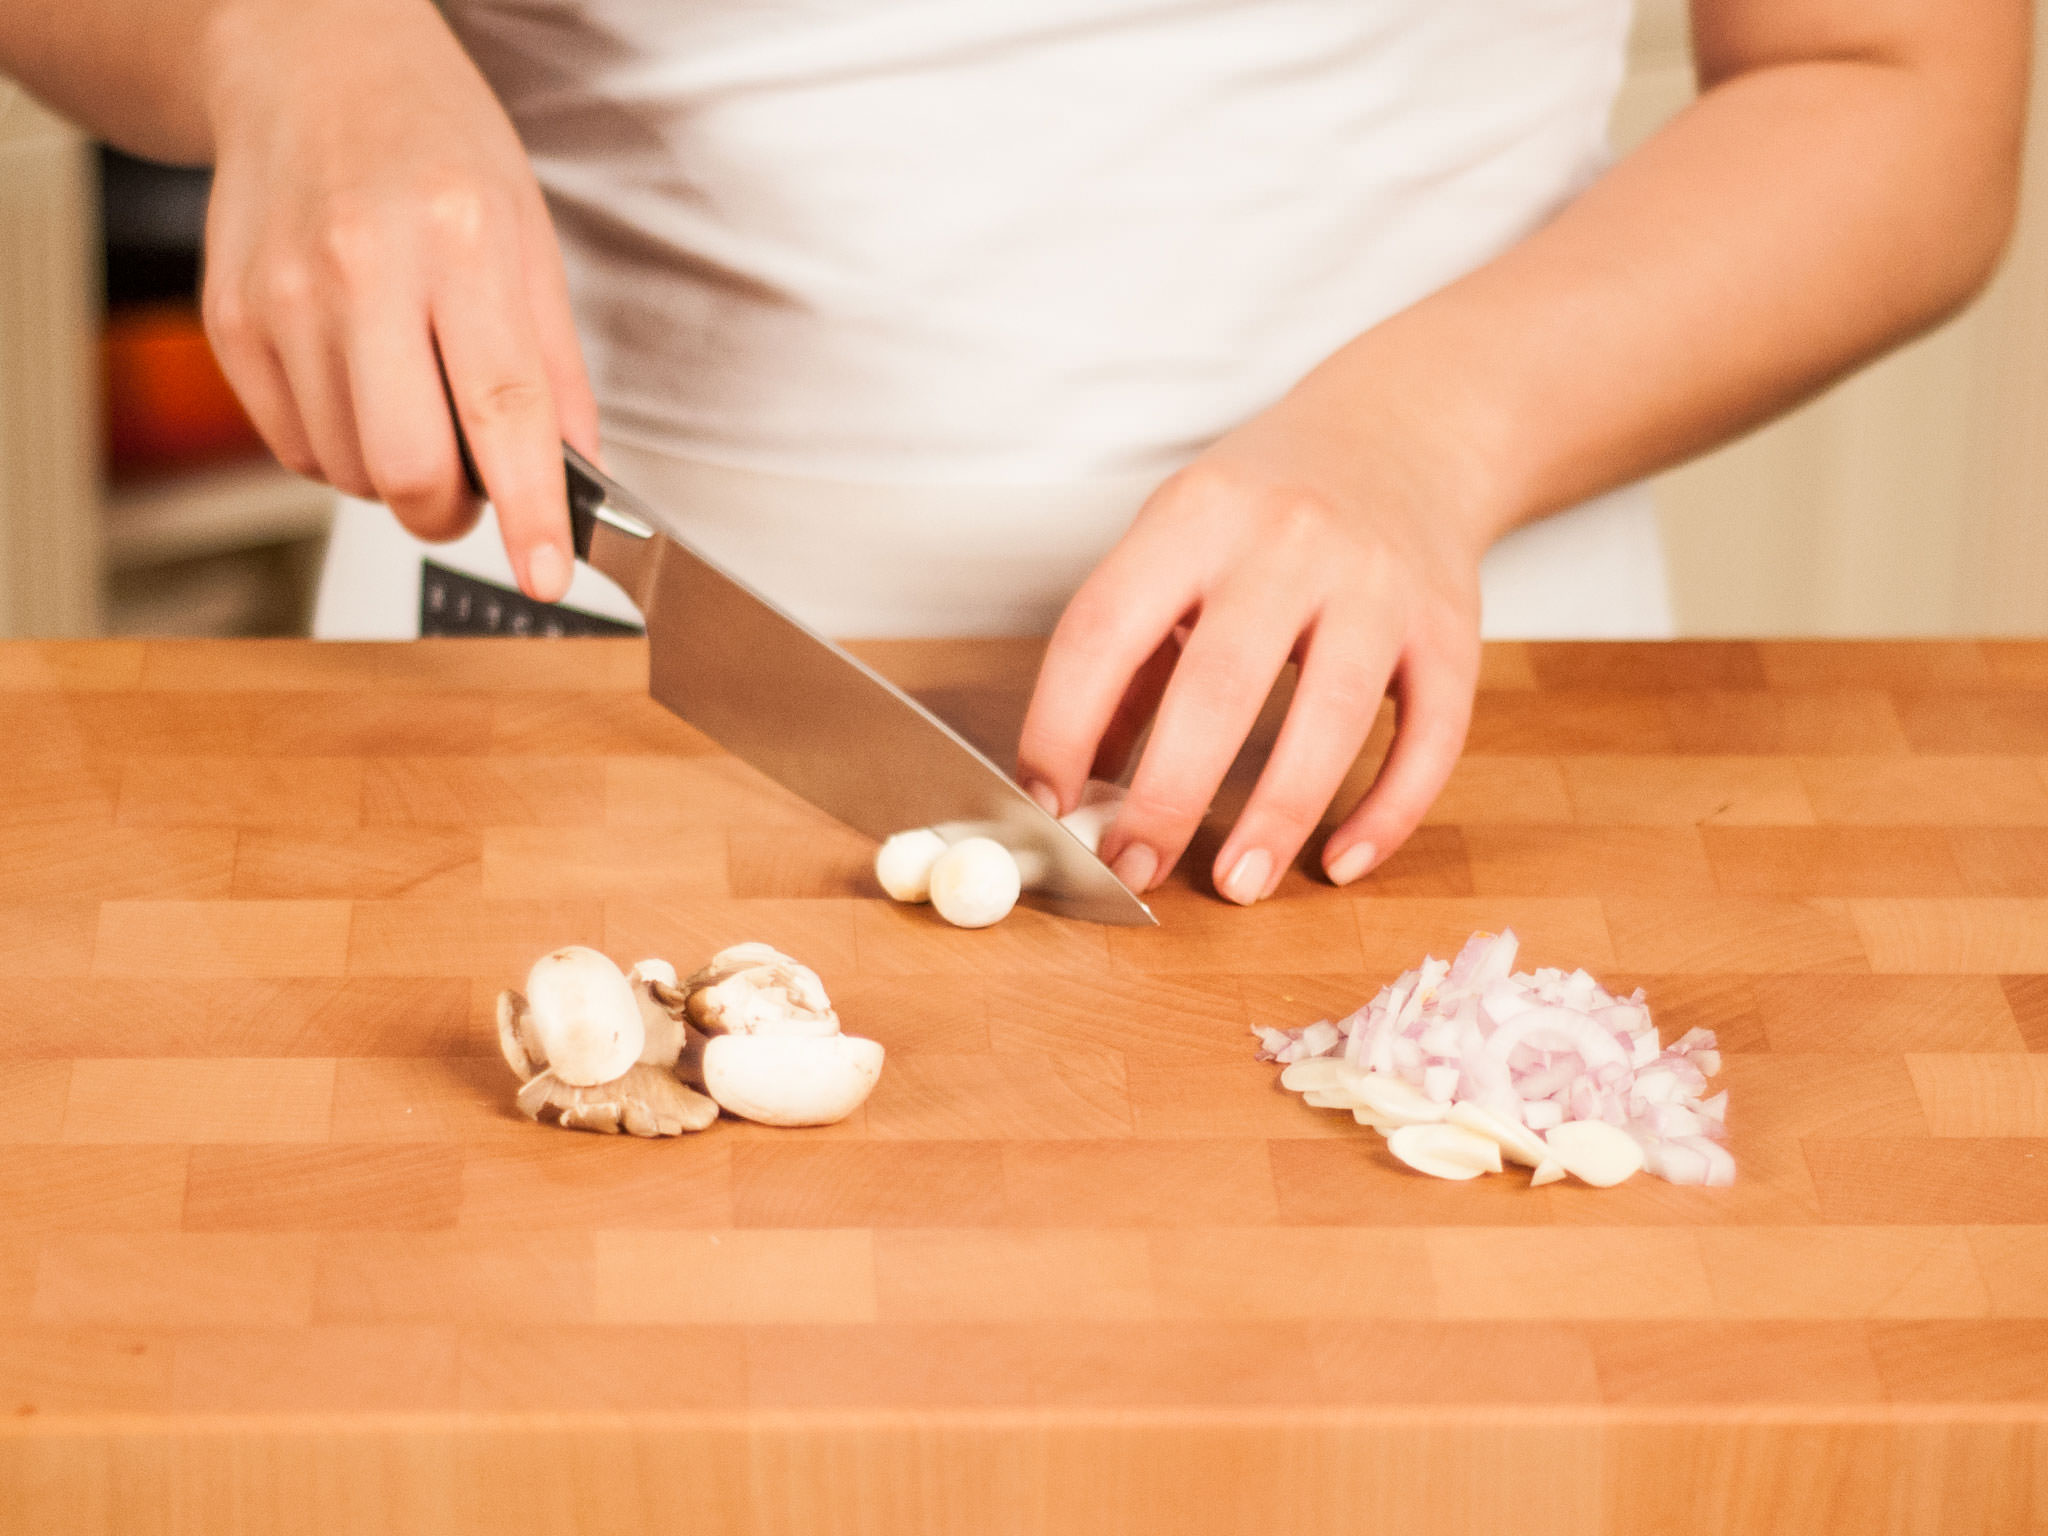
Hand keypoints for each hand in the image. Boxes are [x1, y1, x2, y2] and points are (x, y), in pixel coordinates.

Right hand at [198, 0, 596, 598]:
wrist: (308, 67)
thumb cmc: (434, 151)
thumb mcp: (530, 239)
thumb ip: (557, 375)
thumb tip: (578, 484)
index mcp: (461, 241)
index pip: (505, 413)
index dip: (532, 513)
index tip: (547, 577)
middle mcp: (362, 268)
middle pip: (408, 470)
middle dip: (450, 510)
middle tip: (472, 484)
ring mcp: (282, 297)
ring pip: (350, 473)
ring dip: (394, 471)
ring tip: (409, 389)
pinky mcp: (229, 321)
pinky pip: (296, 449)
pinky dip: (340, 446)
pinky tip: (356, 377)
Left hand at [1016, 382, 1495, 903]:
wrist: (1409, 432)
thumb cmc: (1269, 506)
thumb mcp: (1177, 542)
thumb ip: (1129, 657)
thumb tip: (1071, 781)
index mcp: (1196, 516)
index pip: (1106, 629)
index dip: (1061, 725)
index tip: (1045, 804)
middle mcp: (1290, 542)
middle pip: (1220, 684)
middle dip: (1168, 795)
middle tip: (1133, 869)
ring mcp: (1381, 585)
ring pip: (1333, 717)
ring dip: (1278, 816)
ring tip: (1236, 884)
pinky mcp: (1453, 631)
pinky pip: (1429, 737)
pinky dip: (1387, 812)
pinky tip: (1340, 862)